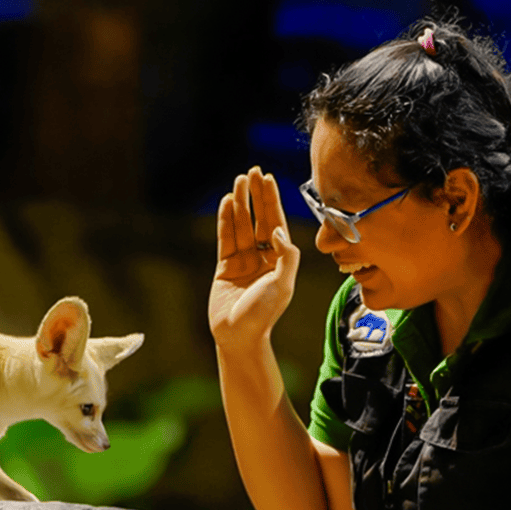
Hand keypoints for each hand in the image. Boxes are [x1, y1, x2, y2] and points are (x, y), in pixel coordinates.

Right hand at [208, 166, 301, 347]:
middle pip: (259, 219)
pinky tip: (226, 203)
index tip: (269, 179)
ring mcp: (243, 261)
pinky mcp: (225, 267)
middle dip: (256, 196)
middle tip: (253, 172)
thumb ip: (286, 255)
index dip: (272, 201)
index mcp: (280, 260)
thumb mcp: (282, 284)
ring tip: (238, 181)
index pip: (277, 223)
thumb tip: (278, 230)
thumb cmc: (263, 314)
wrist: (238, 337)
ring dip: (240, 203)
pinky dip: (225, 220)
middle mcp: (263, 257)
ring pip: (241, 225)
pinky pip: (225, 238)